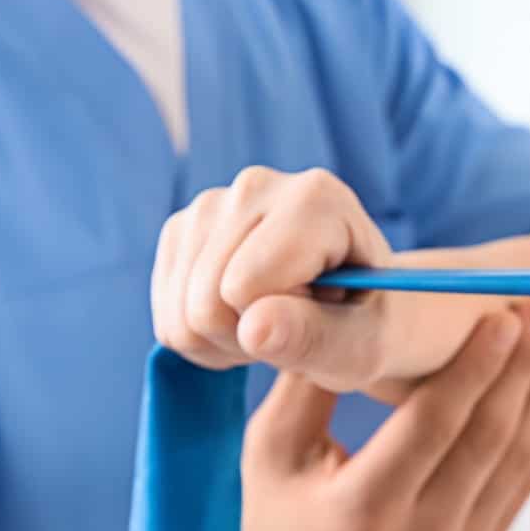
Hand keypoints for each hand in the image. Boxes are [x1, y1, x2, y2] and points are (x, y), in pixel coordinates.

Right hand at [153, 166, 393, 387]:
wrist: (350, 308)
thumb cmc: (363, 326)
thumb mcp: (360, 344)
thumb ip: (314, 336)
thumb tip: (253, 327)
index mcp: (315, 198)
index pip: (246, 285)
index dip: (276, 324)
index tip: (320, 313)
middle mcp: (256, 186)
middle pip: (206, 302)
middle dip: (246, 338)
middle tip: (294, 327)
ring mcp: (210, 204)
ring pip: (180, 314)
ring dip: (223, 341)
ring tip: (271, 322)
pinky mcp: (180, 231)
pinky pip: (165, 318)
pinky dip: (199, 336)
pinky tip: (241, 318)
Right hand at [232, 307, 529, 530]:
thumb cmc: (263, 515)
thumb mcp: (271, 447)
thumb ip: (314, 376)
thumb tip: (347, 296)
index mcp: (360, 513)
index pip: (435, 424)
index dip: (476, 365)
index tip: (505, 314)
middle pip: (489, 439)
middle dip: (523, 367)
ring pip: (517, 464)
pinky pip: (518, 489)